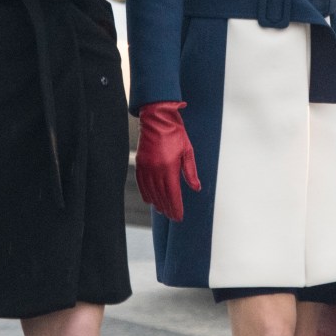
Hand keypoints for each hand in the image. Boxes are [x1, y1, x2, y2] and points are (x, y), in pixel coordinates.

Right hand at [135, 101, 199, 221]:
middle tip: (173, 217)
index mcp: (169, 167)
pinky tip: (150, 200)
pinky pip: (141, 184)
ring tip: (163, 211)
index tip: (179, 217)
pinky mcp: (140, 164)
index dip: (176, 207)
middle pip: (162, 195)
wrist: (157, 118)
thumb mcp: (187, 151)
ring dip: (157, 203)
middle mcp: (156, 170)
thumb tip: (196, 188)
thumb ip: (190, 172)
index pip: (173, 194)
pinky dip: (146, 193)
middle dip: (168, 208)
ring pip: (151, 192)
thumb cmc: (175, 133)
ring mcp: (146, 167)